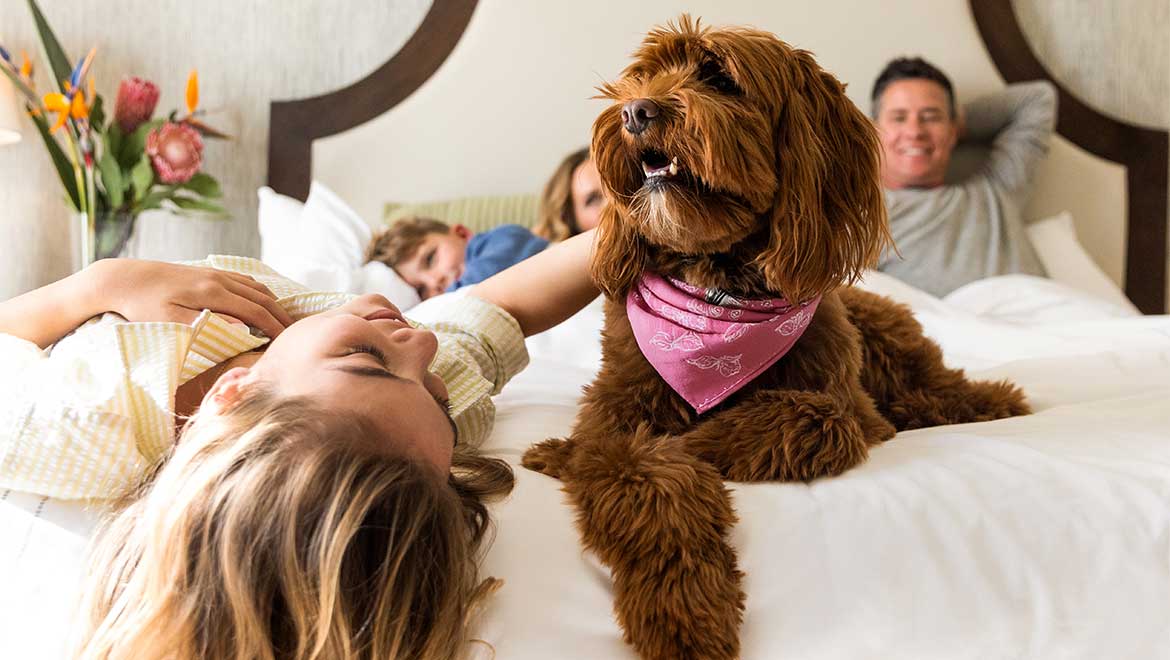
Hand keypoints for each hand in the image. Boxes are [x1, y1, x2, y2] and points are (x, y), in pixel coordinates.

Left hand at [93, 259, 294, 338]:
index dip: (275, 327)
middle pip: (262, 298)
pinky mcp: (208, 271)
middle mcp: (219, 279)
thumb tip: (240, 327)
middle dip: (282, 316)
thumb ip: (205, 325)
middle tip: (296, 335)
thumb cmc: (142, 306)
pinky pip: (244, 281)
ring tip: (284, 321)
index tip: (289, 342)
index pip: (256, 312)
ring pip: (256, 287)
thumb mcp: (169, 321)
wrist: (123, 278)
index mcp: (213, 293)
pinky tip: (262, 302)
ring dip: (274, 304)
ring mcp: (215, 273)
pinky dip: (260, 292)